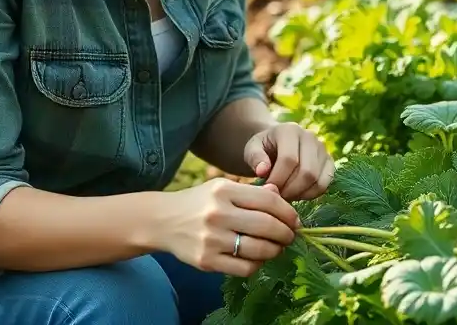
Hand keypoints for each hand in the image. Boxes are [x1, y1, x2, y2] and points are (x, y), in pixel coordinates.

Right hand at [153, 179, 299, 276]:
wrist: (162, 221)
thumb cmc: (199, 202)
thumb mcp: (221, 188)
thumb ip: (251, 192)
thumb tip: (280, 194)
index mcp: (224, 190)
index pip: (268, 200)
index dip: (288, 211)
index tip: (294, 219)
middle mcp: (218, 213)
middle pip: (267, 225)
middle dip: (286, 233)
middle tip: (290, 236)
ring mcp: (211, 239)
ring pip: (259, 249)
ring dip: (275, 250)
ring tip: (277, 248)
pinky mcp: (207, 261)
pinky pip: (244, 268)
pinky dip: (257, 264)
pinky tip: (257, 258)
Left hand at [242, 122, 334, 200]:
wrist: (276, 145)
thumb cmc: (263, 148)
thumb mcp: (252, 148)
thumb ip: (255, 158)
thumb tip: (262, 171)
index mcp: (290, 130)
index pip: (289, 159)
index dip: (278, 179)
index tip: (267, 189)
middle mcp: (310, 136)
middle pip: (307, 172)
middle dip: (290, 190)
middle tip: (277, 196)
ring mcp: (323, 149)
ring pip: (317, 180)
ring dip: (300, 194)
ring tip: (285, 195)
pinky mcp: (329, 162)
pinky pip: (324, 184)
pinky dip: (311, 195)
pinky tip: (296, 194)